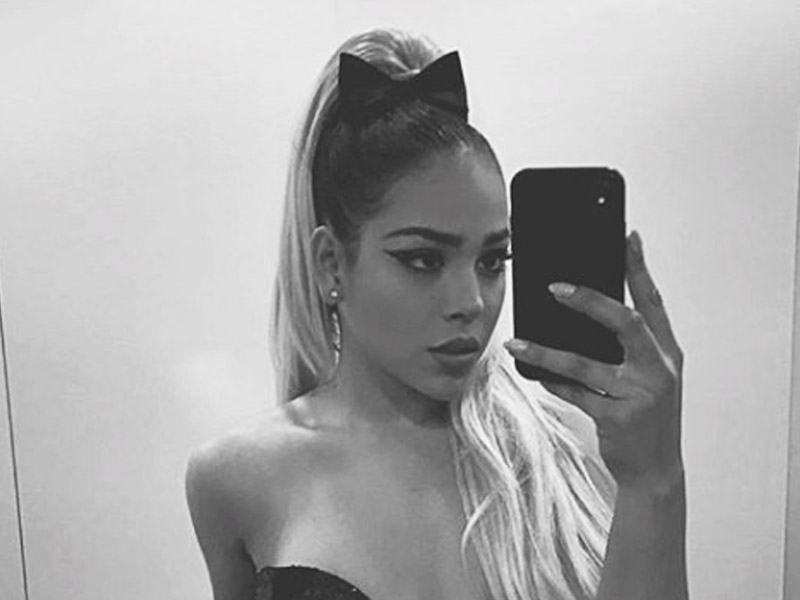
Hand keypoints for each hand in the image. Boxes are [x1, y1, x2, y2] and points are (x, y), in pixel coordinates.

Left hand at [504, 231, 684, 493]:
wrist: (655, 471)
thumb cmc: (644, 416)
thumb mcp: (646, 378)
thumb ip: (624, 347)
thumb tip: (579, 312)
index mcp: (667, 352)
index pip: (653, 301)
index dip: (639, 267)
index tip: (627, 235)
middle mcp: (659, 369)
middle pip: (625, 322)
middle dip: (589, 300)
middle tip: (553, 286)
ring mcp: (641, 395)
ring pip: (584, 364)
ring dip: (545, 353)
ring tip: (516, 343)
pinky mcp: (619, 419)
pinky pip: (574, 395)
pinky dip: (550, 383)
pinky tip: (531, 374)